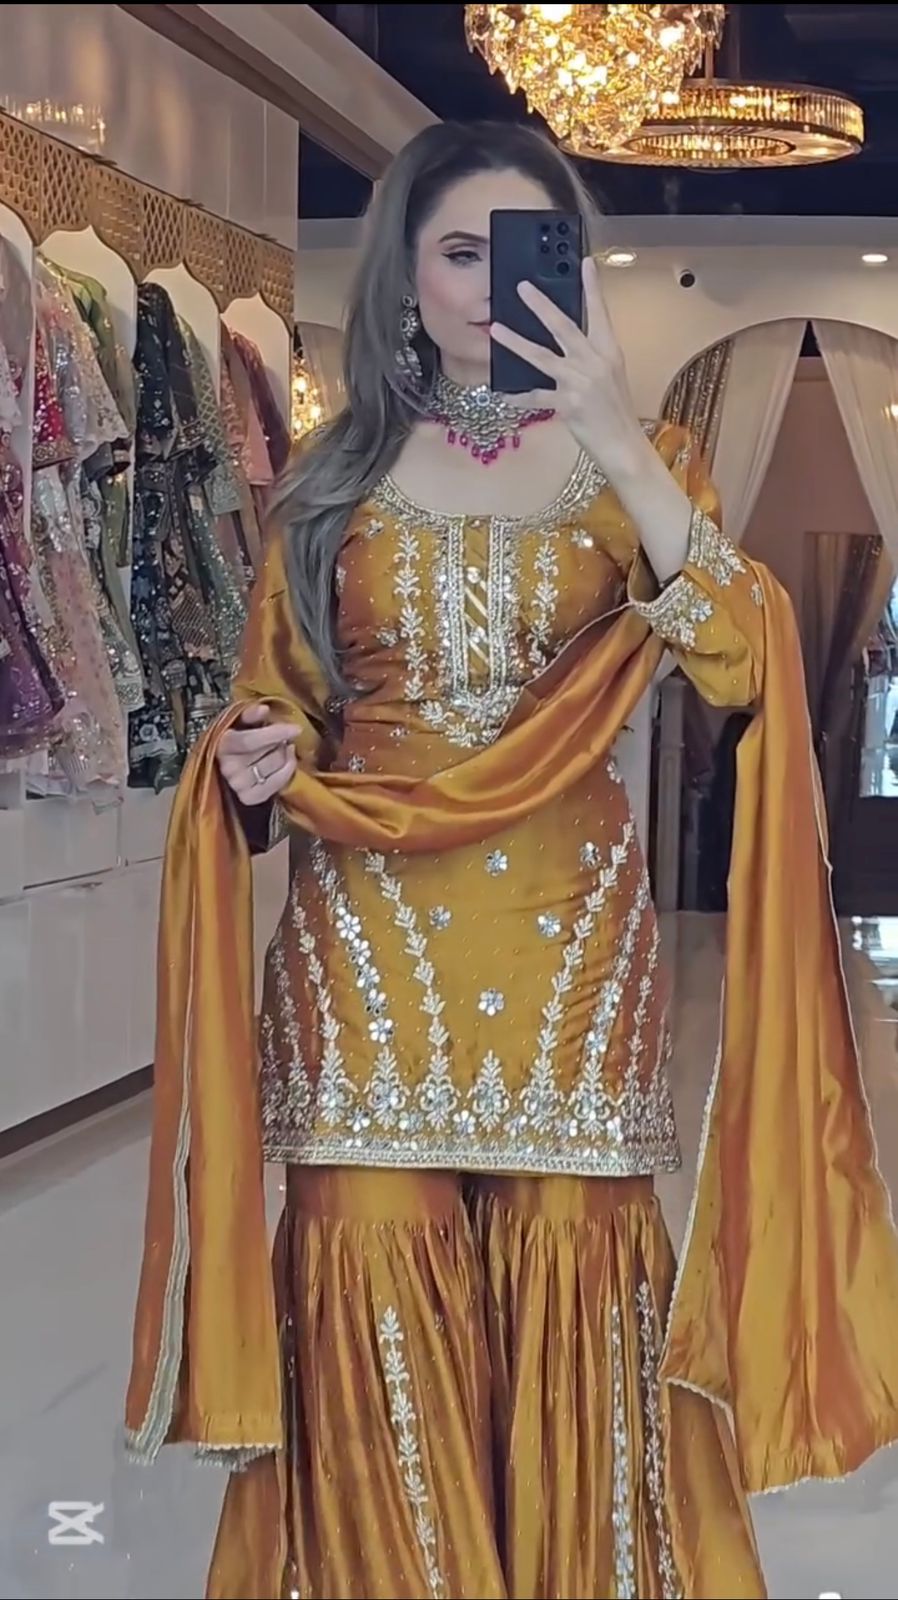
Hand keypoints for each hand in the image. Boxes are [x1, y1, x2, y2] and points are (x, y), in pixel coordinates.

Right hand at [216, 703, 299, 806]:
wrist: (222, 764)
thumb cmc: (234, 738)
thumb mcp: (238, 721)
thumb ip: (249, 713)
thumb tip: (264, 710)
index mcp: (223, 745)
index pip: (252, 741)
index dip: (275, 733)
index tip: (296, 729)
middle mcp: (228, 767)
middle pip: (269, 754)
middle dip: (281, 742)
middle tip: (280, 738)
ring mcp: (238, 784)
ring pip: (275, 767)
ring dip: (285, 755)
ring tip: (281, 749)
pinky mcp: (249, 797)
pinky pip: (277, 784)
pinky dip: (287, 771)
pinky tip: (286, 762)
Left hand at [490, 257, 647, 474]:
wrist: (624, 446)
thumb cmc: (616, 414)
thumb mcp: (610, 378)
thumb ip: (590, 359)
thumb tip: (566, 345)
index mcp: (609, 352)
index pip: (600, 313)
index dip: (593, 287)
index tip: (585, 262)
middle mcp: (594, 363)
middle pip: (563, 327)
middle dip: (541, 305)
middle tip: (522, 288)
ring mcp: (580, 383)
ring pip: (541, 356)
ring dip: (516, 342)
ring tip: (495, 330)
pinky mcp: (567, 405)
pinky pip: (536, 395)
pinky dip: (518, 396)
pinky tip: (504, 393)